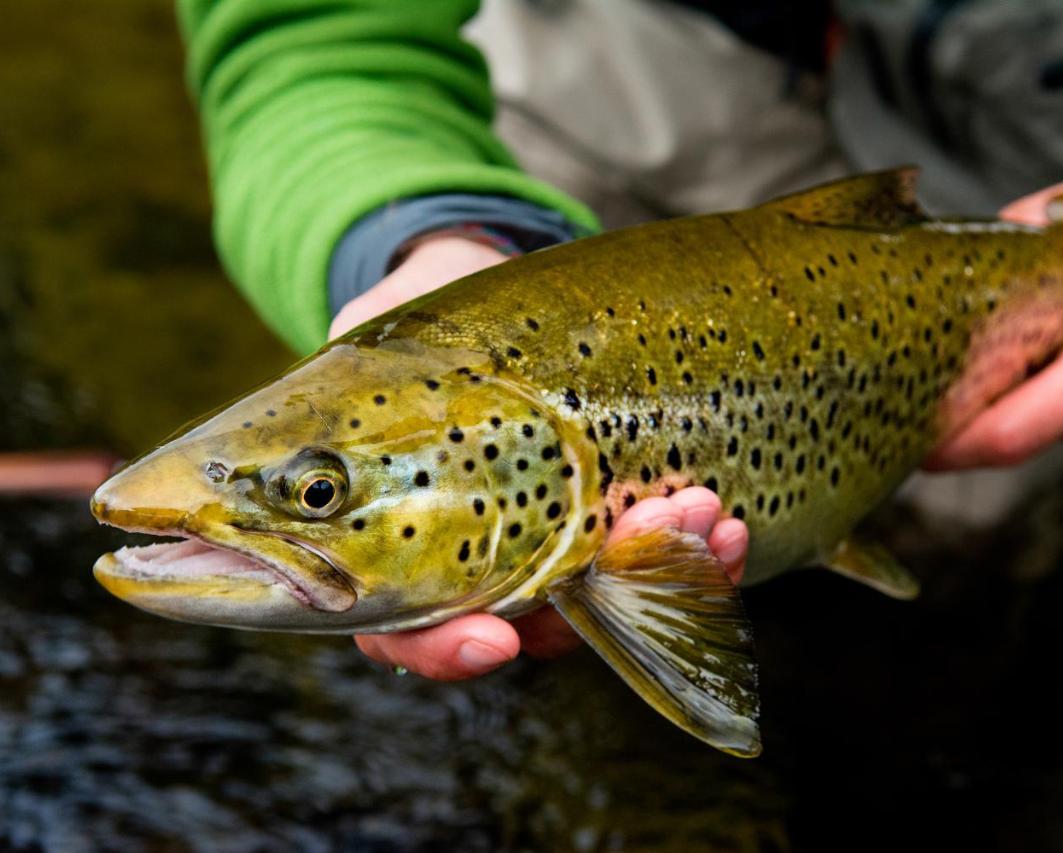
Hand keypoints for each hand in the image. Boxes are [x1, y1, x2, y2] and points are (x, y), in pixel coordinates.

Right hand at [331, 234, 749, 679]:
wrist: (488, 285)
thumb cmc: (420, 313)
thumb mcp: (379, 328)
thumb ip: (352, 362)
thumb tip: (340, 362)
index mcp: (398, 546)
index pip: (406, 634)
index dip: (444, 650)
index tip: (491, 639)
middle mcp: (480, 566)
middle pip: (530, 630)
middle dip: (594, 600)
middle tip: (649, 530)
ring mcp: (554, 547)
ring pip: (608, 602)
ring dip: (665, 569)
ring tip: (701, 510)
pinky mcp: (615, 518)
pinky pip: (659, 564)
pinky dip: (696, 554)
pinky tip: (722, 518)